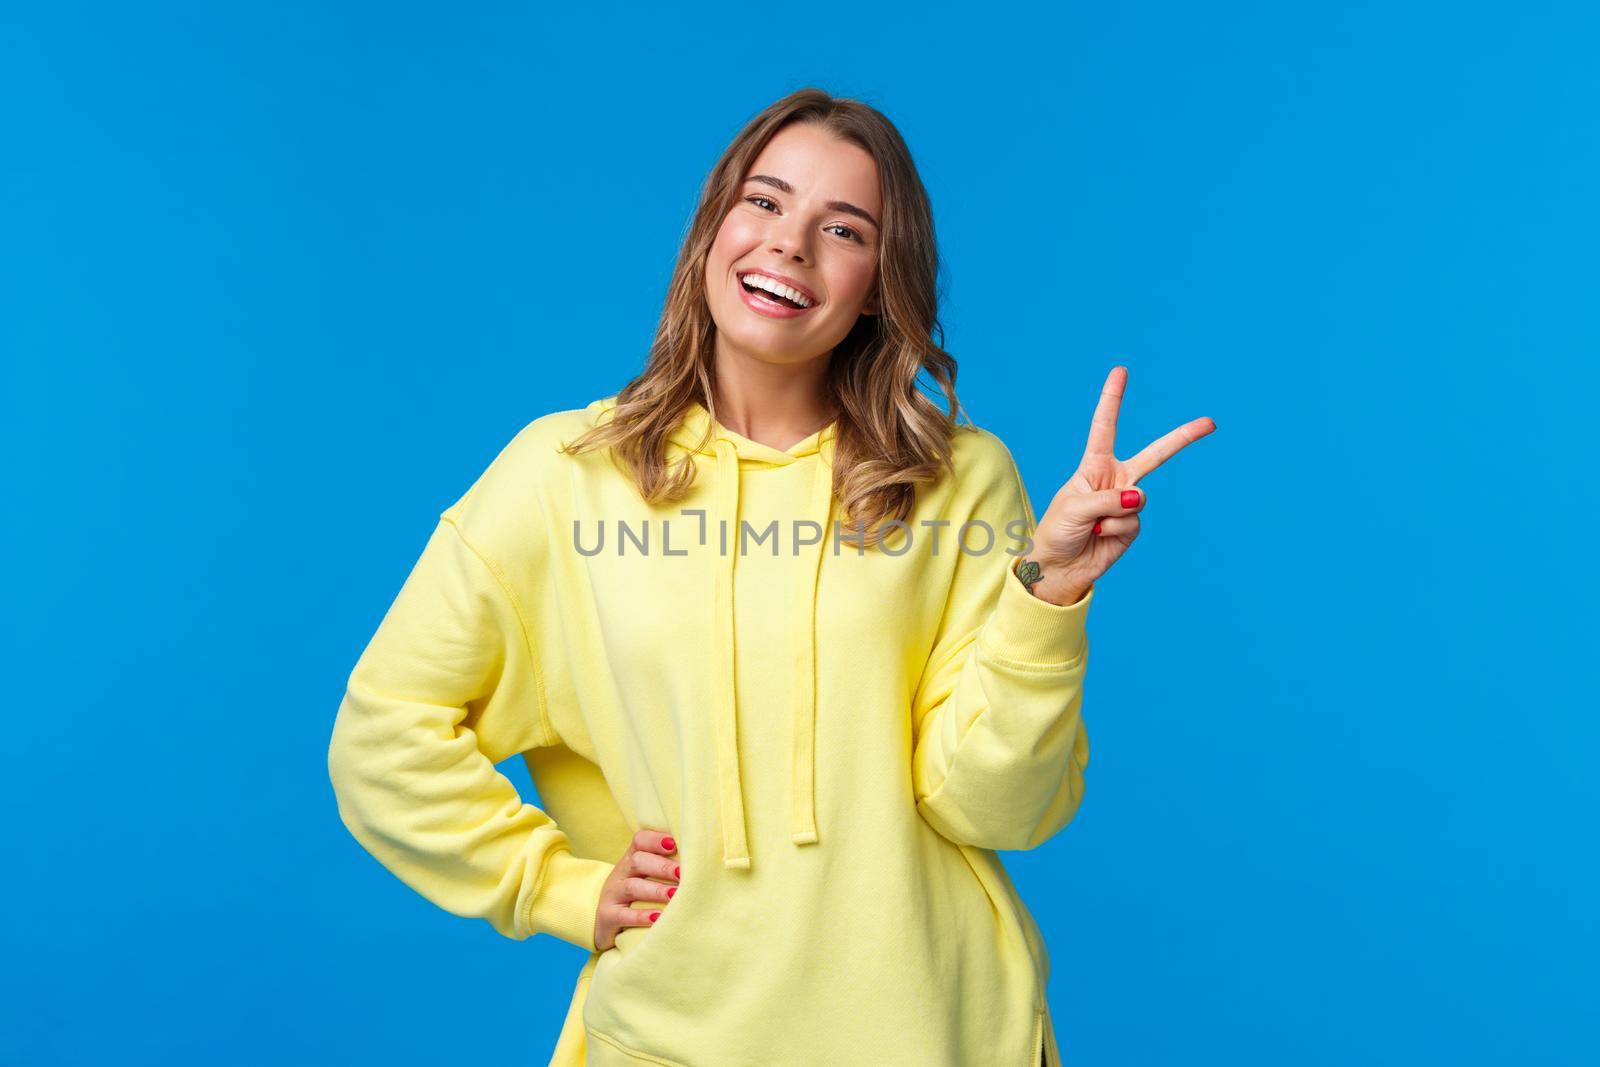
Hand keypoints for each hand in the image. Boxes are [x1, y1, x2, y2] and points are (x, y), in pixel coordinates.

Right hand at [593, 828, 680, 951]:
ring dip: (655, 890)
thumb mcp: (646, 876)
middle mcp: (621, 873)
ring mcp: (612, 895)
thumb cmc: (638, 895)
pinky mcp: (607, 916)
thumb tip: (705, 860)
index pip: (640, 840)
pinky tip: (657, 918)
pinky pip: (622, 915)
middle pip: (638, 861)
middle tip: (683, 874)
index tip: (675, 844)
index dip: (656, 839)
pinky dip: (641, 916)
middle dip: (662, 866)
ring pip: (632, 887)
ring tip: (674, 895)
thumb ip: (669, 865)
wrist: (604, 921)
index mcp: (632, 858)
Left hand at [1017, 366, 1215, 603]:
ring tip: (1092, 525)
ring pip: (1137, 498)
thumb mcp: (1074, 507)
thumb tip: (1138, 498)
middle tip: (1211, 422)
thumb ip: (1108, 498)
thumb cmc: (1058, 531)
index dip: (1113, 398)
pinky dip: (1115, 529)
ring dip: (1111, 513)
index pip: (1105, 426)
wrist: (1059, 567)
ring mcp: (1127, 503)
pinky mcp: (1132, 527)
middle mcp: (1115, 480)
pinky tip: (1101, 536)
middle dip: (1183, 438)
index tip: (1121, 371)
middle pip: (1155, 454)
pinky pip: (1132, 522)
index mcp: (1094, 466)